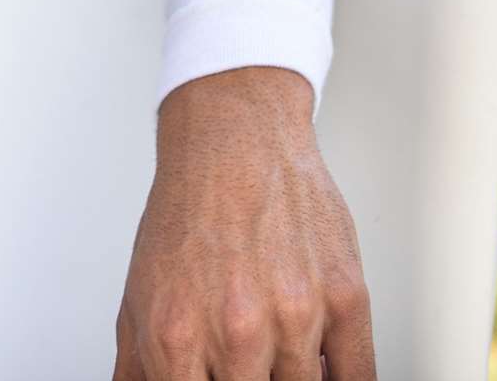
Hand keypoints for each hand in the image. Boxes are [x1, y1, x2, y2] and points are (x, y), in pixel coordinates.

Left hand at [111, 66, 374, 379]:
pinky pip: (359, 379)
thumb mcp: (138, 296)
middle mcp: (237, 332)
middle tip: (245, 367)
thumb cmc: (188, 215)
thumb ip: (137, 368)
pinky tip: (321, 369)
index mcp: (176, 336)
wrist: (234, 140)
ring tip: (274, 357)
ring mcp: (296, 317)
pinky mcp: (345, 299)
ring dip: (290, 380)